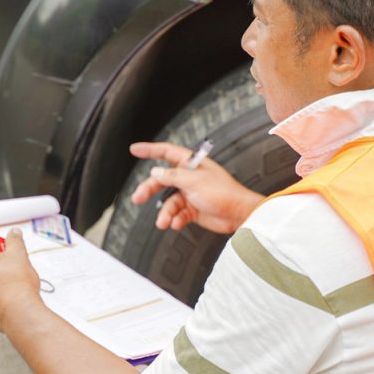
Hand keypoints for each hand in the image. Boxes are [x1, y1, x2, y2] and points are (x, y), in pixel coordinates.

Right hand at [129, 142, 263, 232]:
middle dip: (149, 189)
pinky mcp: (193, 210)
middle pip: (162, 180)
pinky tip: (176, 224)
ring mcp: (190, 194)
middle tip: (137, 198)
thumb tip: (155, 171)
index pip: (166, 152)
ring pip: (169, 202)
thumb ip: (172, 176)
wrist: (239, 214)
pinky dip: (176, 219)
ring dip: (165, 213)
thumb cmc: (222, 192)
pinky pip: (178, 214)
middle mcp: (189, 177)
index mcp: (191, 164)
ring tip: (163, 223)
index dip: (150, 150)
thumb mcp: (194, 181)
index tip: (134, 149)